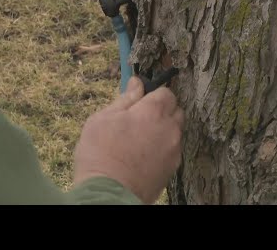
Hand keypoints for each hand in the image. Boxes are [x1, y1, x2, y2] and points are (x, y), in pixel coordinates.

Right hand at [73, 76, 184, 203]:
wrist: (109, 194)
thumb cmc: (101, 153)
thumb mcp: (104, 118)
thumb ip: (125, 98)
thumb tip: (136, 83)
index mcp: (154, 111)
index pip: (166, 92)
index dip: (154, 94)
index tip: (141, 100)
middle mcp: (170, 127)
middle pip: (175, 110)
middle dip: (162, 110)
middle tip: (140, 119)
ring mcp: (174, 149)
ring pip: (175, 131)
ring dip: (164, 129)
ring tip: (141, 140)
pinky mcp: (173, 167)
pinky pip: (173, 149)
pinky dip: (163, 148)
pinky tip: (145, 155)